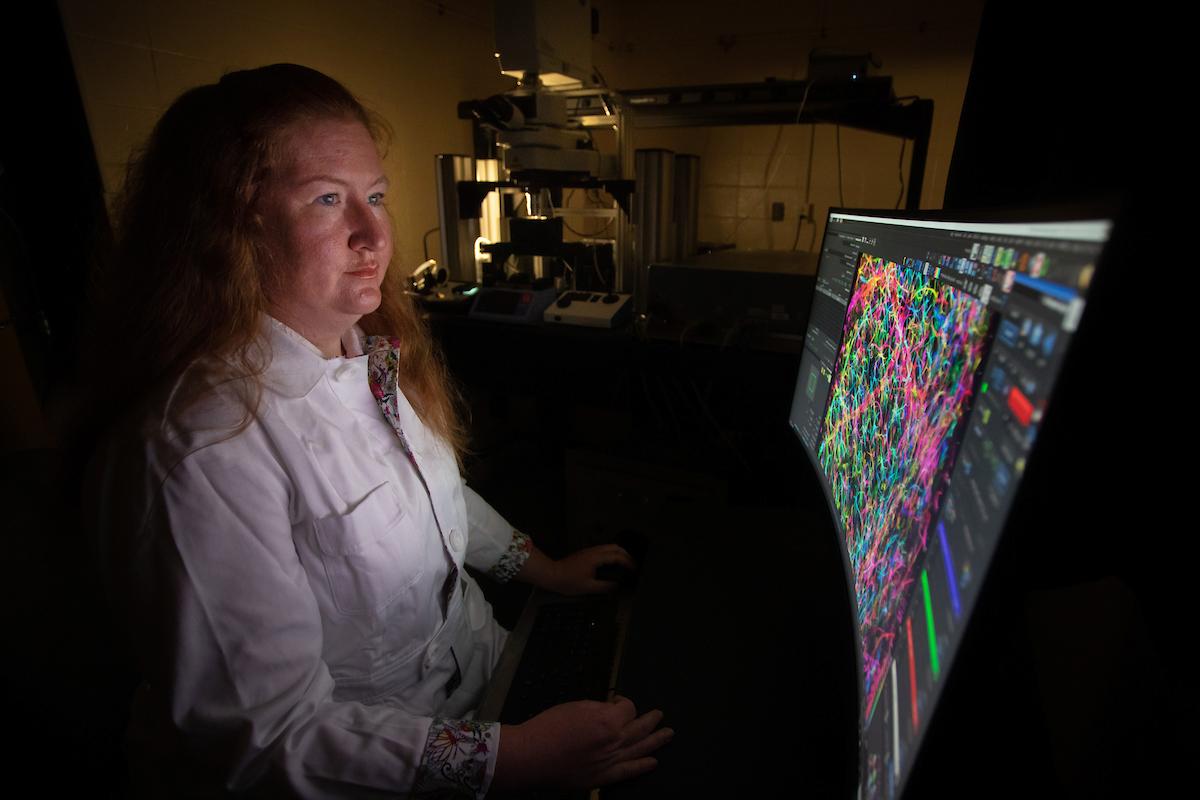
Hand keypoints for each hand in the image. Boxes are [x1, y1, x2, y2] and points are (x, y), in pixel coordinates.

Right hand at [492, 696, 672, 789]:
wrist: (531, 756)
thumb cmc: (548, 728)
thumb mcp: (575, 706)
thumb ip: (598, 708)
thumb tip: (609, 709)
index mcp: (607, 720)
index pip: (628, 708)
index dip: (625, 702)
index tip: (618, 701)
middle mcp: (614, 742)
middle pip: (640, 728)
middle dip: (651, 720)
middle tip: (660, 715)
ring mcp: (610, 762)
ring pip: (640, 749)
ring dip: (656, 741)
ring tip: (668, 734)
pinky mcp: (602, 777)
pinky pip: (628, 772)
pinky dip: (642, 766)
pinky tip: (653, 762)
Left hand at [544, 544, 636, 595]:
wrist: (552, 574)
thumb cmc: (568, 581)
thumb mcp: (588, 588)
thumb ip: (605, 587)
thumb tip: (618, 586)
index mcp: (596, 558)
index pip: (617, 557)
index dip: (628, 562)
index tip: (635, 569)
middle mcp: (594, 551)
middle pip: (615, 547)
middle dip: (627, 555)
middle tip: (633, 565)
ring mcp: (589, 551)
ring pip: (609, 547)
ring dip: (620, 553)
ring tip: (626, 564)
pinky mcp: (586, 553)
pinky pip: (604, 550)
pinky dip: (612, 554)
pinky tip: (613, 564)